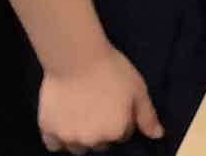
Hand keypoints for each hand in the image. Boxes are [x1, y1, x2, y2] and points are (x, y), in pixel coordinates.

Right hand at [37, 46, 161, 153]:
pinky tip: (64, 122)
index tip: (116, 103)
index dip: (122, 119)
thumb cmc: (112, 71)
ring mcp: (68, 137)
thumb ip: (147, 116)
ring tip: (82, 115)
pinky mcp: (48, 130)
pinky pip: (54, 145)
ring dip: (81, 138)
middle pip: (100, 144)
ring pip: (77, 147)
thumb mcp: (138, 90)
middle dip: (101, 130)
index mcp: (116, 132)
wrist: (77, 58)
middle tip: (98, 107)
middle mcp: (92, 140)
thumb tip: (158, 135)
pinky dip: (58, 138)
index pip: (122, 135)